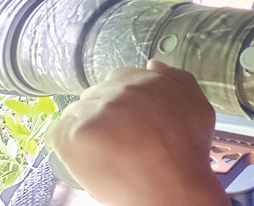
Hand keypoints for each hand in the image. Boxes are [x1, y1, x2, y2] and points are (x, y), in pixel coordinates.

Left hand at [46, 60, 228, 205]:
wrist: (174, 188)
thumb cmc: (187, 153)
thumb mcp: (196, 106)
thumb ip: (176, 79)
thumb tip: (151, 64)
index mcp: (145, 79)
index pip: (119, 79)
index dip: (121, 101)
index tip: (128, 121)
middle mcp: (119, 89)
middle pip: (95, 95)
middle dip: (103, 115)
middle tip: (118, 141)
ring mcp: (96, 111)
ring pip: (76, 113)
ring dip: (85, 129)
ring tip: (103, 153)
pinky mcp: (76, 136)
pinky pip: (56, 133)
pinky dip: (64, 143)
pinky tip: (82, 155)